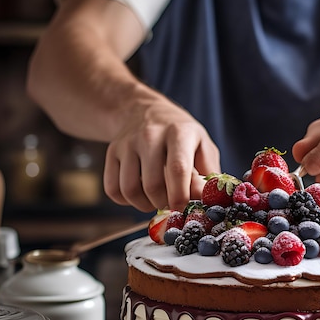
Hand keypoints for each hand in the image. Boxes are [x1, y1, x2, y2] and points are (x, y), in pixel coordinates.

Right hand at [103, 94, 219, 211]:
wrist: (146, 111)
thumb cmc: (182, 136)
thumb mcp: (203, 147)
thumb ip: (208, 174)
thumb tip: (206, 198)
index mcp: (178, 132)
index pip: (177, 169)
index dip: (180, 195)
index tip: (183, 208)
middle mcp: (150, 135)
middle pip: (152, 185)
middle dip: (164, 204)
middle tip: (172, 204)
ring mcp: (127, 143)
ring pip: (129, 190)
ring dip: (144, 205)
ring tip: (156, 200)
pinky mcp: (111, 152)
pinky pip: (113, 189)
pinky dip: (126, 200)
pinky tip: (139, 193)